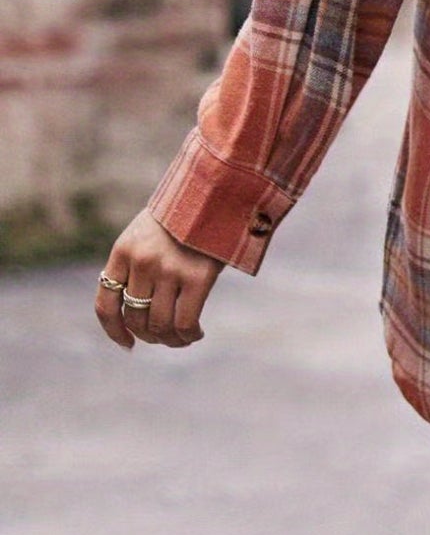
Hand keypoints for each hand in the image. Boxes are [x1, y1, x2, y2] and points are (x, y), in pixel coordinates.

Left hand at [95, 208, 225, 351]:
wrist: (218, 190)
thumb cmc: (185, 216)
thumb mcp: (148, 233)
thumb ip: (137, 265)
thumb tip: (136, 313)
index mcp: (124, 250)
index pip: (106, 304)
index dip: (114, 331)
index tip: (127, 344)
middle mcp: (142, 261)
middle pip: (135, 318)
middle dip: (148, 336)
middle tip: (163, 337)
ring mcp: (169, 269)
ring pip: (160, 325)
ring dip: (170, 340)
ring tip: (182, 338)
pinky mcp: (197, 276)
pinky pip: (185, 322)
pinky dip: (189, 335)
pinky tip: (196, 333)